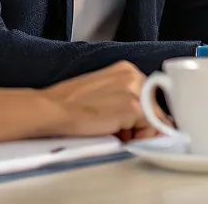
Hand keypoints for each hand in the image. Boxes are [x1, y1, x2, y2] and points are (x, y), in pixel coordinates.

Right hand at [40, 61, 156, 140]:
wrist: (54, 109)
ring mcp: (136, 90)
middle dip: (140, 123)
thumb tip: (139, 119)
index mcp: (125, 69)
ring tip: (115, 134)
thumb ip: (121, 99)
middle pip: (152, 105)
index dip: (140, 116)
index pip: (145, 95)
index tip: (135, 128)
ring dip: (138, 131)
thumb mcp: (102, 93)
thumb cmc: (69, 104)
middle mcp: (133, 75)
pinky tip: (119, 137)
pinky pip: (150, 128)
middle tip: (119, 133)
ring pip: (153, 117)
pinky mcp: (135, 107)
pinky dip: (139, 137)